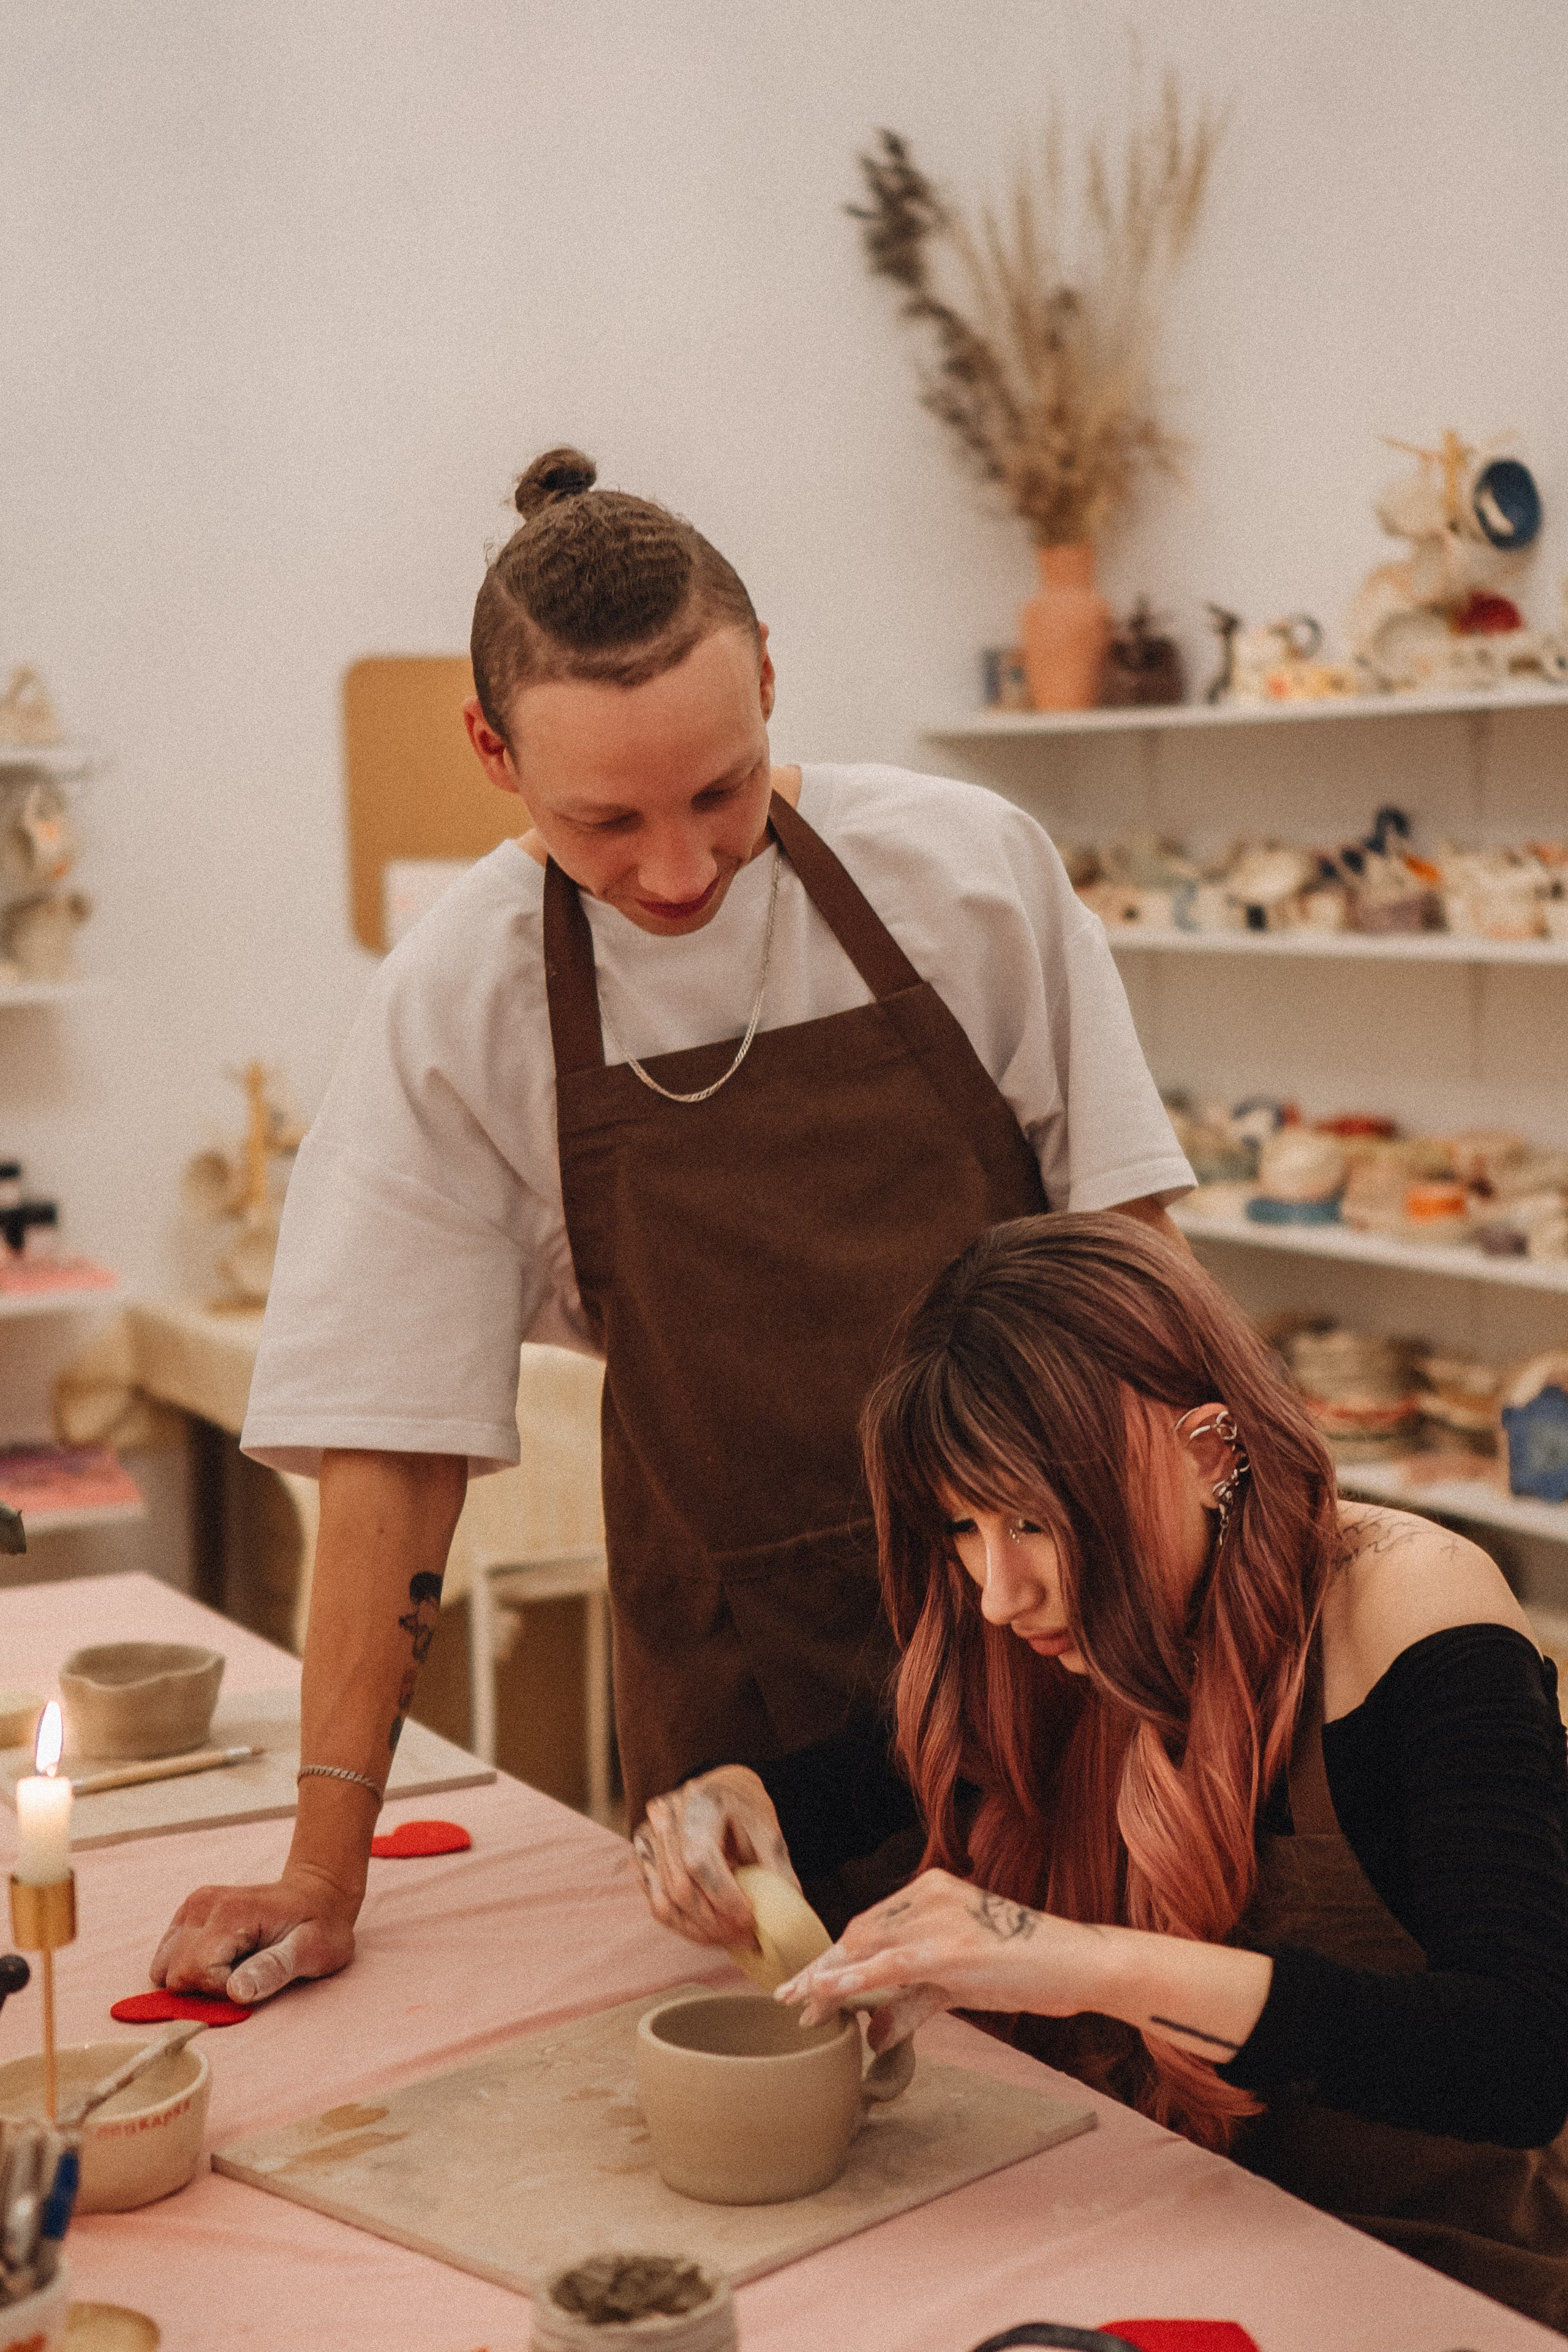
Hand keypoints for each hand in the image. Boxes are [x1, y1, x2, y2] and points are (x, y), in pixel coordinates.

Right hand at [150, 1864, 358, 2003]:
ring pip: (165, 1968)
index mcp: (229, 1913)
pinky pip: (167, 1957)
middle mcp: (202, 1905)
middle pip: (175, 1973)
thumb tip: (236, 1992)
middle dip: (206, 1987)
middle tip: (246, 1974)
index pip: (196, 1973)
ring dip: (195, 1979)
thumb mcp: (311, 1951)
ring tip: (234, 1967)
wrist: (317, 1894)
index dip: (222, 1990)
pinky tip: (220, 1961)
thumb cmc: (319, 1927)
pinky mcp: (188, 1914)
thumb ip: (273, 1969)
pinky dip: (188, 1968)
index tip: (254, 1979)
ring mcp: (192, 1907)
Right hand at [632, 1765, 798, 1946]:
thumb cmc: (745, 1812)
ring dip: (699, 1931)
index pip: (700, 1859)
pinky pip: (656, 1903)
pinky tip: (709, 1930)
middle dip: (715, 1922)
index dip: (724, 1897)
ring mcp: (646, 1835)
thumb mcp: (768, 1832)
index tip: (749, 1919)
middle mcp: (666, 1815)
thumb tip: (786, 1921)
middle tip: (745, 1938)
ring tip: (730, 1938)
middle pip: (681, 1886)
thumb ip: (777, 1872)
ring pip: (665, 1902)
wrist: (718, 1791)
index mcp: (701, 1801)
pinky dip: (683, 1925)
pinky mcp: (639, 1856)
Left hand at [776, 1868, 1097, 2045]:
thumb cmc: (1026, 1969)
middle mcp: (930, 1894)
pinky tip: (826, 1993)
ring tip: (802, 2008)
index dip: (835, 1958)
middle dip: (823, 1970)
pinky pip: (891, 1965)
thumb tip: (874, 2034)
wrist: (1078, 1963)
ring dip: (829, 1980)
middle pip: (860, 1934)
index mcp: (932, 1891)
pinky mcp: (951, 1946)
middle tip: (789, 2001)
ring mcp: (940, 1918)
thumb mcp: (960, 1984)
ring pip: (868, 1948)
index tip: (807, 1986)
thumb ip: (914, 2002)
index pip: (870, 1926)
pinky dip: (855, 1979)